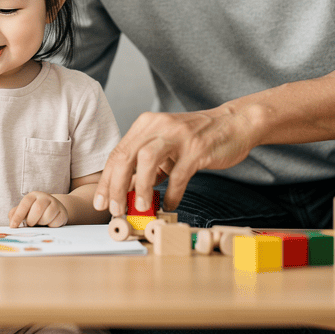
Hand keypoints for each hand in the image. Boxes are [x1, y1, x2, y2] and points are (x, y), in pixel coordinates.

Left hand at [9, 192, 68, 227]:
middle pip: (38, 208)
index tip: (13, 226)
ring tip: (41, 223)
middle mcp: (45, 197)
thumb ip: (15, 215)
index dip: (18, 215)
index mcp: (33, 196)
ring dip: (42, 223)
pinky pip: (56, 222)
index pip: (25, 203)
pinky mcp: (63, 212)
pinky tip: (49, 223)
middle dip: (32, 220)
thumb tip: (12, 224)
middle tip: (30, 224)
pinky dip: (51, 226)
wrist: (54, 210)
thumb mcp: (25, 211)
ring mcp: (55, 204)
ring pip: (47, 215)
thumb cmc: (35, 212)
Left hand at [94, 107, 259, 216]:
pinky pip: (179, 175)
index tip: (101, 202)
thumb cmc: (196, 138)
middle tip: (115, 210)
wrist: (233, 123)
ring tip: (141, 207)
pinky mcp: (197, 149)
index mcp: (146, 124)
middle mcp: (158, 126)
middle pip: (126, 156)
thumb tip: (127, 192)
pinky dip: (172, 193)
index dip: (106, 180)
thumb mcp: (166, 147)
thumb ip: (147, 167)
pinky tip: (170, 204)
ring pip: (147, 161)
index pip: (118, 153)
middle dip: (116, 186)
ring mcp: (178, 136)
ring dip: (141, 188)